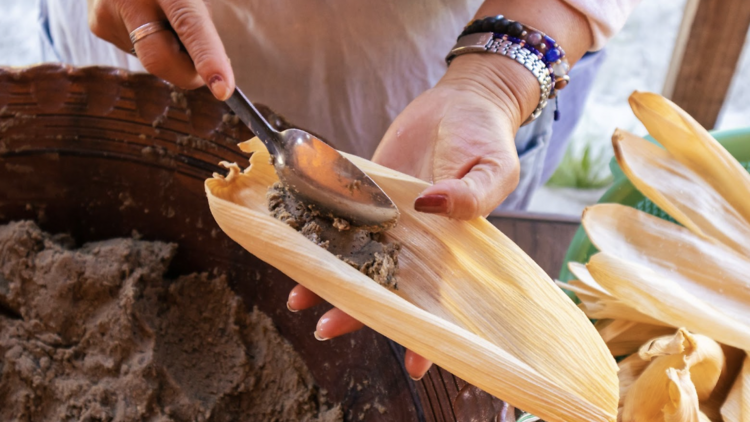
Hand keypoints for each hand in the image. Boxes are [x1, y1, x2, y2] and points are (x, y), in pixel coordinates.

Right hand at [87, 0, 234, 99]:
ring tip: (165, 17)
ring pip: (151, 59)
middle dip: (188, 73)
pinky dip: (152, 44)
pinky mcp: (99, 25)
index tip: (223, 89)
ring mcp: (108, 13)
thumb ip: (199, 18)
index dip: (209, 59)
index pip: (190, 26)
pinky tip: (148, 18)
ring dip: (170, 52)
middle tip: (210, 71)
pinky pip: (137, 51)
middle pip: (161, 60)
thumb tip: (212, 65)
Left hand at [288, 54, 538, 379]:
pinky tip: (294, 243)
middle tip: (326, 327)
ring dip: (327, 279)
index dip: (424, 331)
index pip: (434, 297)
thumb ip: (471, 194)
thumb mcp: (494, 166)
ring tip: (298, 298)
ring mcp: (386, 218)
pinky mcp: (365, 191)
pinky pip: (338, 214)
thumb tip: (432, 206)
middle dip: (357, 310)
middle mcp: (414, 240)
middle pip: (382, 284)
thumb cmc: (487, 137)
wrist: (460, 100)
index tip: (415, 366)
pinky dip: (317, 230)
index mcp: (449, 246)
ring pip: (353, 257)